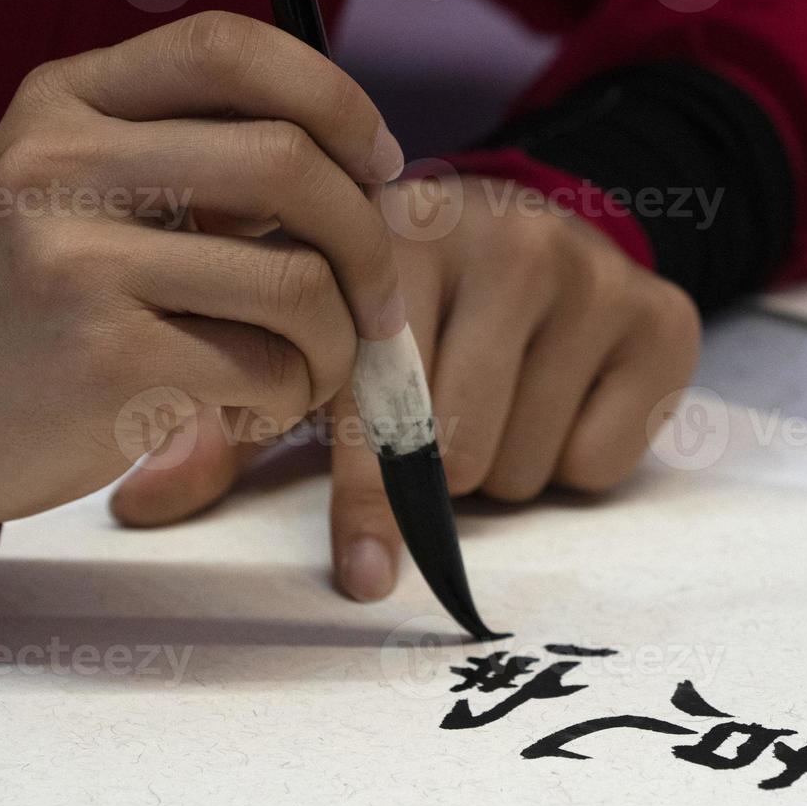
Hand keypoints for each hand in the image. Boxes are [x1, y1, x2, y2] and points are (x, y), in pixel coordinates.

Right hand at [0, 12, 406, 524]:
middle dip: (368, 241)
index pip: (229, 50)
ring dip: (338, 340)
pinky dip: (291, 395)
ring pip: (297, 282)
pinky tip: (253, 403)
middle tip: (377, 299)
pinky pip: (268, 368)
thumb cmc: (34, 296)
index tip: (378, 163)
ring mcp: (80, 265)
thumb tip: (361, 175)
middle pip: (288, 164)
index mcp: (65, 102)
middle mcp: (64, 166)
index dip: (334, 97)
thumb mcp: (78, 188)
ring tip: (310, 365)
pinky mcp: (108, 362)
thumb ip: (193, 156)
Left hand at [111, 175, 701, 600]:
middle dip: (439, 473)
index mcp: (398, 232)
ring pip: (524, 464)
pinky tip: (561, 399)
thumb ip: (225, 424)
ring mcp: (593, 272)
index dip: (367, 492)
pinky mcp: (667, 319)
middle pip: (458, 451)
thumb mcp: (314, 346)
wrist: (538, 231)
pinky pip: (603, 461)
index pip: (377, 399)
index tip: (365, 574)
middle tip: (442, 424)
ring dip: (501, 470)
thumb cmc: (404, 307)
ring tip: (498, 399)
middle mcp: (504, 236)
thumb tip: (139, 505)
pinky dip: (576, 462)